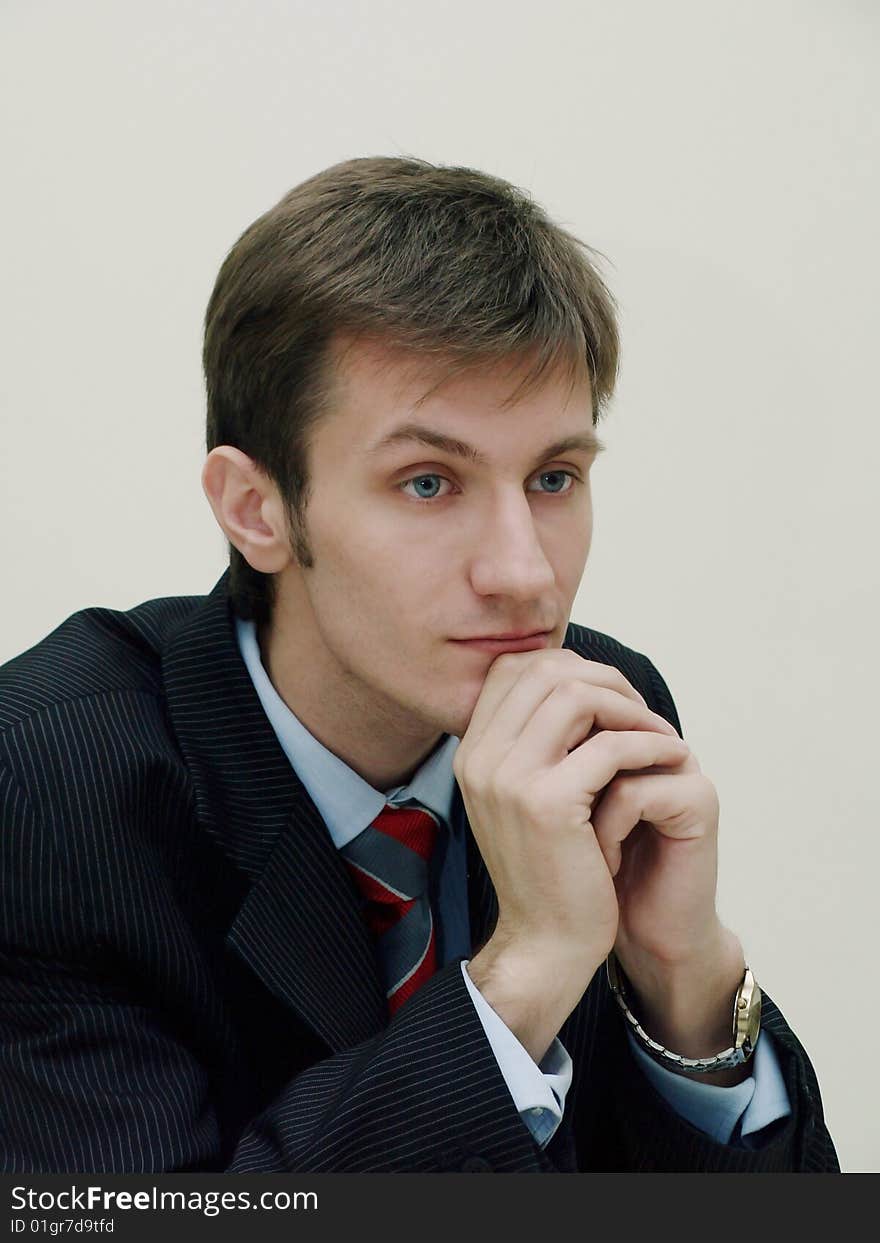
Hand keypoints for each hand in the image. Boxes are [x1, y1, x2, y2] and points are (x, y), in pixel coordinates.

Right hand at [455, 649, 689, 983]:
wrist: (545, 943)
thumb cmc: (550, 869)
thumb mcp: (525, 796)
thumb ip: (535, 742)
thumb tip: (578, 683)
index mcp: (472, 752)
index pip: (514, 669)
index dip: (570, 668)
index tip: (611, 698)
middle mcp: (479, 758)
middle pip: (545, 671)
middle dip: (605, 681)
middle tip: (643, 713)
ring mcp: (508, 778)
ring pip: (576, 696)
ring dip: (630, 709)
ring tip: (660, 734)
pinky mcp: (547, 804)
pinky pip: (609, 746)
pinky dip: (650, 745)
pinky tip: (672, 759)